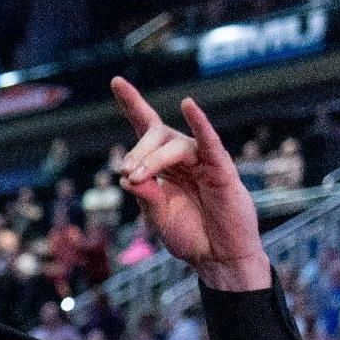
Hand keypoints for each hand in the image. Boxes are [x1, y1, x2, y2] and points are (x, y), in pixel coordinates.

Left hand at [110, 77, 269, 291]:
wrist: (216, 258)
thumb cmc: (190, 236)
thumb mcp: (157, 217)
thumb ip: (145, 196)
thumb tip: (126, 177)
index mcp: (165, 166)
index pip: (147, 129)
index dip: (133, 105)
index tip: (117, 81)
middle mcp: (184, 158)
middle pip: (157, 136)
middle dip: (137, 152)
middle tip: (127, 173)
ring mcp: (204, 162)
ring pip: (175, 145)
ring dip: (152, 158)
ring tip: (137, 176)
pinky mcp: (222, 171)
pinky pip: (210, 143)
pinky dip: (200, 123)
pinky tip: (189, 106)